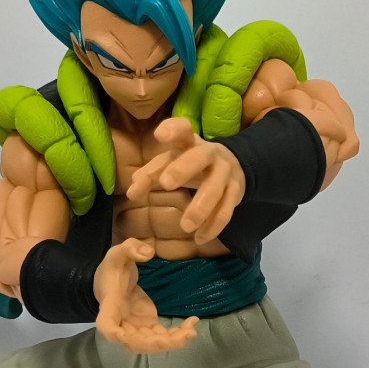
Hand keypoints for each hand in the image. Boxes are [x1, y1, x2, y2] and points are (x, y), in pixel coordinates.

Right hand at [93, 238, 198, 353]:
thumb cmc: (113, 269)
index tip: (122, 337)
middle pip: (133, 342)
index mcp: (111, 305)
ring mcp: (136, 327)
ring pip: (150, 343)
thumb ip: (129, 248)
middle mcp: (122, 323)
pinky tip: (192, 324)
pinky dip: (177, 335)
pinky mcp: (148, 326)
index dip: (112, 333)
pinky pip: (162, 336)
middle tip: (173, 338)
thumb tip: (147, 253)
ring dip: (170, 342)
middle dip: (153, 344)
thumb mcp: (117, 253)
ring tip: (190, 332)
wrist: (113, 282)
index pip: (106, 324)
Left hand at [126, 118, 245, 245]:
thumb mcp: (170, 163)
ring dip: (200, 208)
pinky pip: (226, 210)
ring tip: (185, 226)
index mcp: (189, 142)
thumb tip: (132, 192)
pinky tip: (199, 238)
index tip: (160, 134)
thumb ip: (150, 175)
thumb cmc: (191, 163)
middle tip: (166, 183)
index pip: (182, 129)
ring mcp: (225, 172)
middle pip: (199, 157)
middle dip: (183, 169)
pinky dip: (213, 226)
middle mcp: (210, 154)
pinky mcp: (236, 191)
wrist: (233, 165)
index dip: (173, 129)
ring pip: (216, 189)